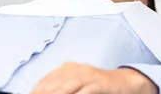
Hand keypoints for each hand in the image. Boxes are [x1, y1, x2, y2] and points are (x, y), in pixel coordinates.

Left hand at [31, 62, 156, 93]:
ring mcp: (89, 75)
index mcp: (67, 68)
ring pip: (68, 85)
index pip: (46, 80)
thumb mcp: (77, 84)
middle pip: (55, 82)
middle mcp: (76, 69)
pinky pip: (86, 90)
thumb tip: (44, 91)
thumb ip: (61, 87)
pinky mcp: (100, 83)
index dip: (36, 90)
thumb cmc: (96, 86)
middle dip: (43, 93)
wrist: (123, 82)